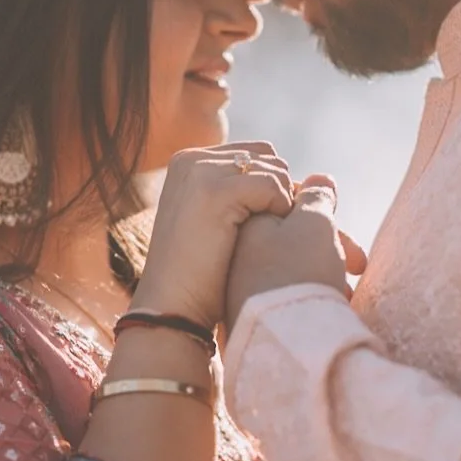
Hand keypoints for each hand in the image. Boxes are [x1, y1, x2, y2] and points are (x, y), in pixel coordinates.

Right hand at [134, 143, 293, 327]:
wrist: (171, 307)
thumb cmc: (200, 275)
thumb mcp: (212, 221)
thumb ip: (236, 193)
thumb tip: (289, 181)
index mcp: (189, 162)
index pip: (255, 153)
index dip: (274, 185)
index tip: (270, 223)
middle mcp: (192, 160)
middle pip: (267, 155)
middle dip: (281, 190)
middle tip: (274, 231)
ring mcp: (200, 173)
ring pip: (273, 169)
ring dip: (281, 203)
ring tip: (267, 239)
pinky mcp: (213, 191)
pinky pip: (271, 186)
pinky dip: (278, 211)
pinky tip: (266, 241)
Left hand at [224, 175, 363, 331]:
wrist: (279, 343)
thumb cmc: (299, 274)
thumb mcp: (313, 223)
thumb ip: (317, 196)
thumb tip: (319, 179)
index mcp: (248, 221)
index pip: (292, 204)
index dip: (327, 219)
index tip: (348, 245)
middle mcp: (239, 249)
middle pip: (295, 236)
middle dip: (331, 248)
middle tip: (357, 265)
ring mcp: (241, 283)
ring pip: (294, 265)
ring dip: (326, 272)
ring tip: (345, 294)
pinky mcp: (249, 312)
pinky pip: (285, 292)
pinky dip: (309, 294)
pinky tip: (326, 309)